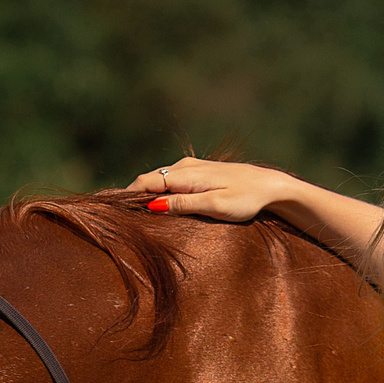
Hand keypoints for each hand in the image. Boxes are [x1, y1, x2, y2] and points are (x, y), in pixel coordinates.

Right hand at [126, 157, 284, 221]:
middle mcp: (185, 166)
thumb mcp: (215, 205)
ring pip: (160, 179)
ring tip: (134, 212)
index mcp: (186, 174)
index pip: (146, 183)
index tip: (112, 211)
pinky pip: (171, 180)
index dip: (127, 196)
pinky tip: (158, 204)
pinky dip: (160, 191)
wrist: (271, 186)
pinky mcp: (199, 171)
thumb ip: (184, 204)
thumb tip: (153, 205)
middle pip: (149, 180)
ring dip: (147, 194)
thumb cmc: (246, 198)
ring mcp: (192, 167)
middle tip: (119, 216)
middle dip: (133, 196)